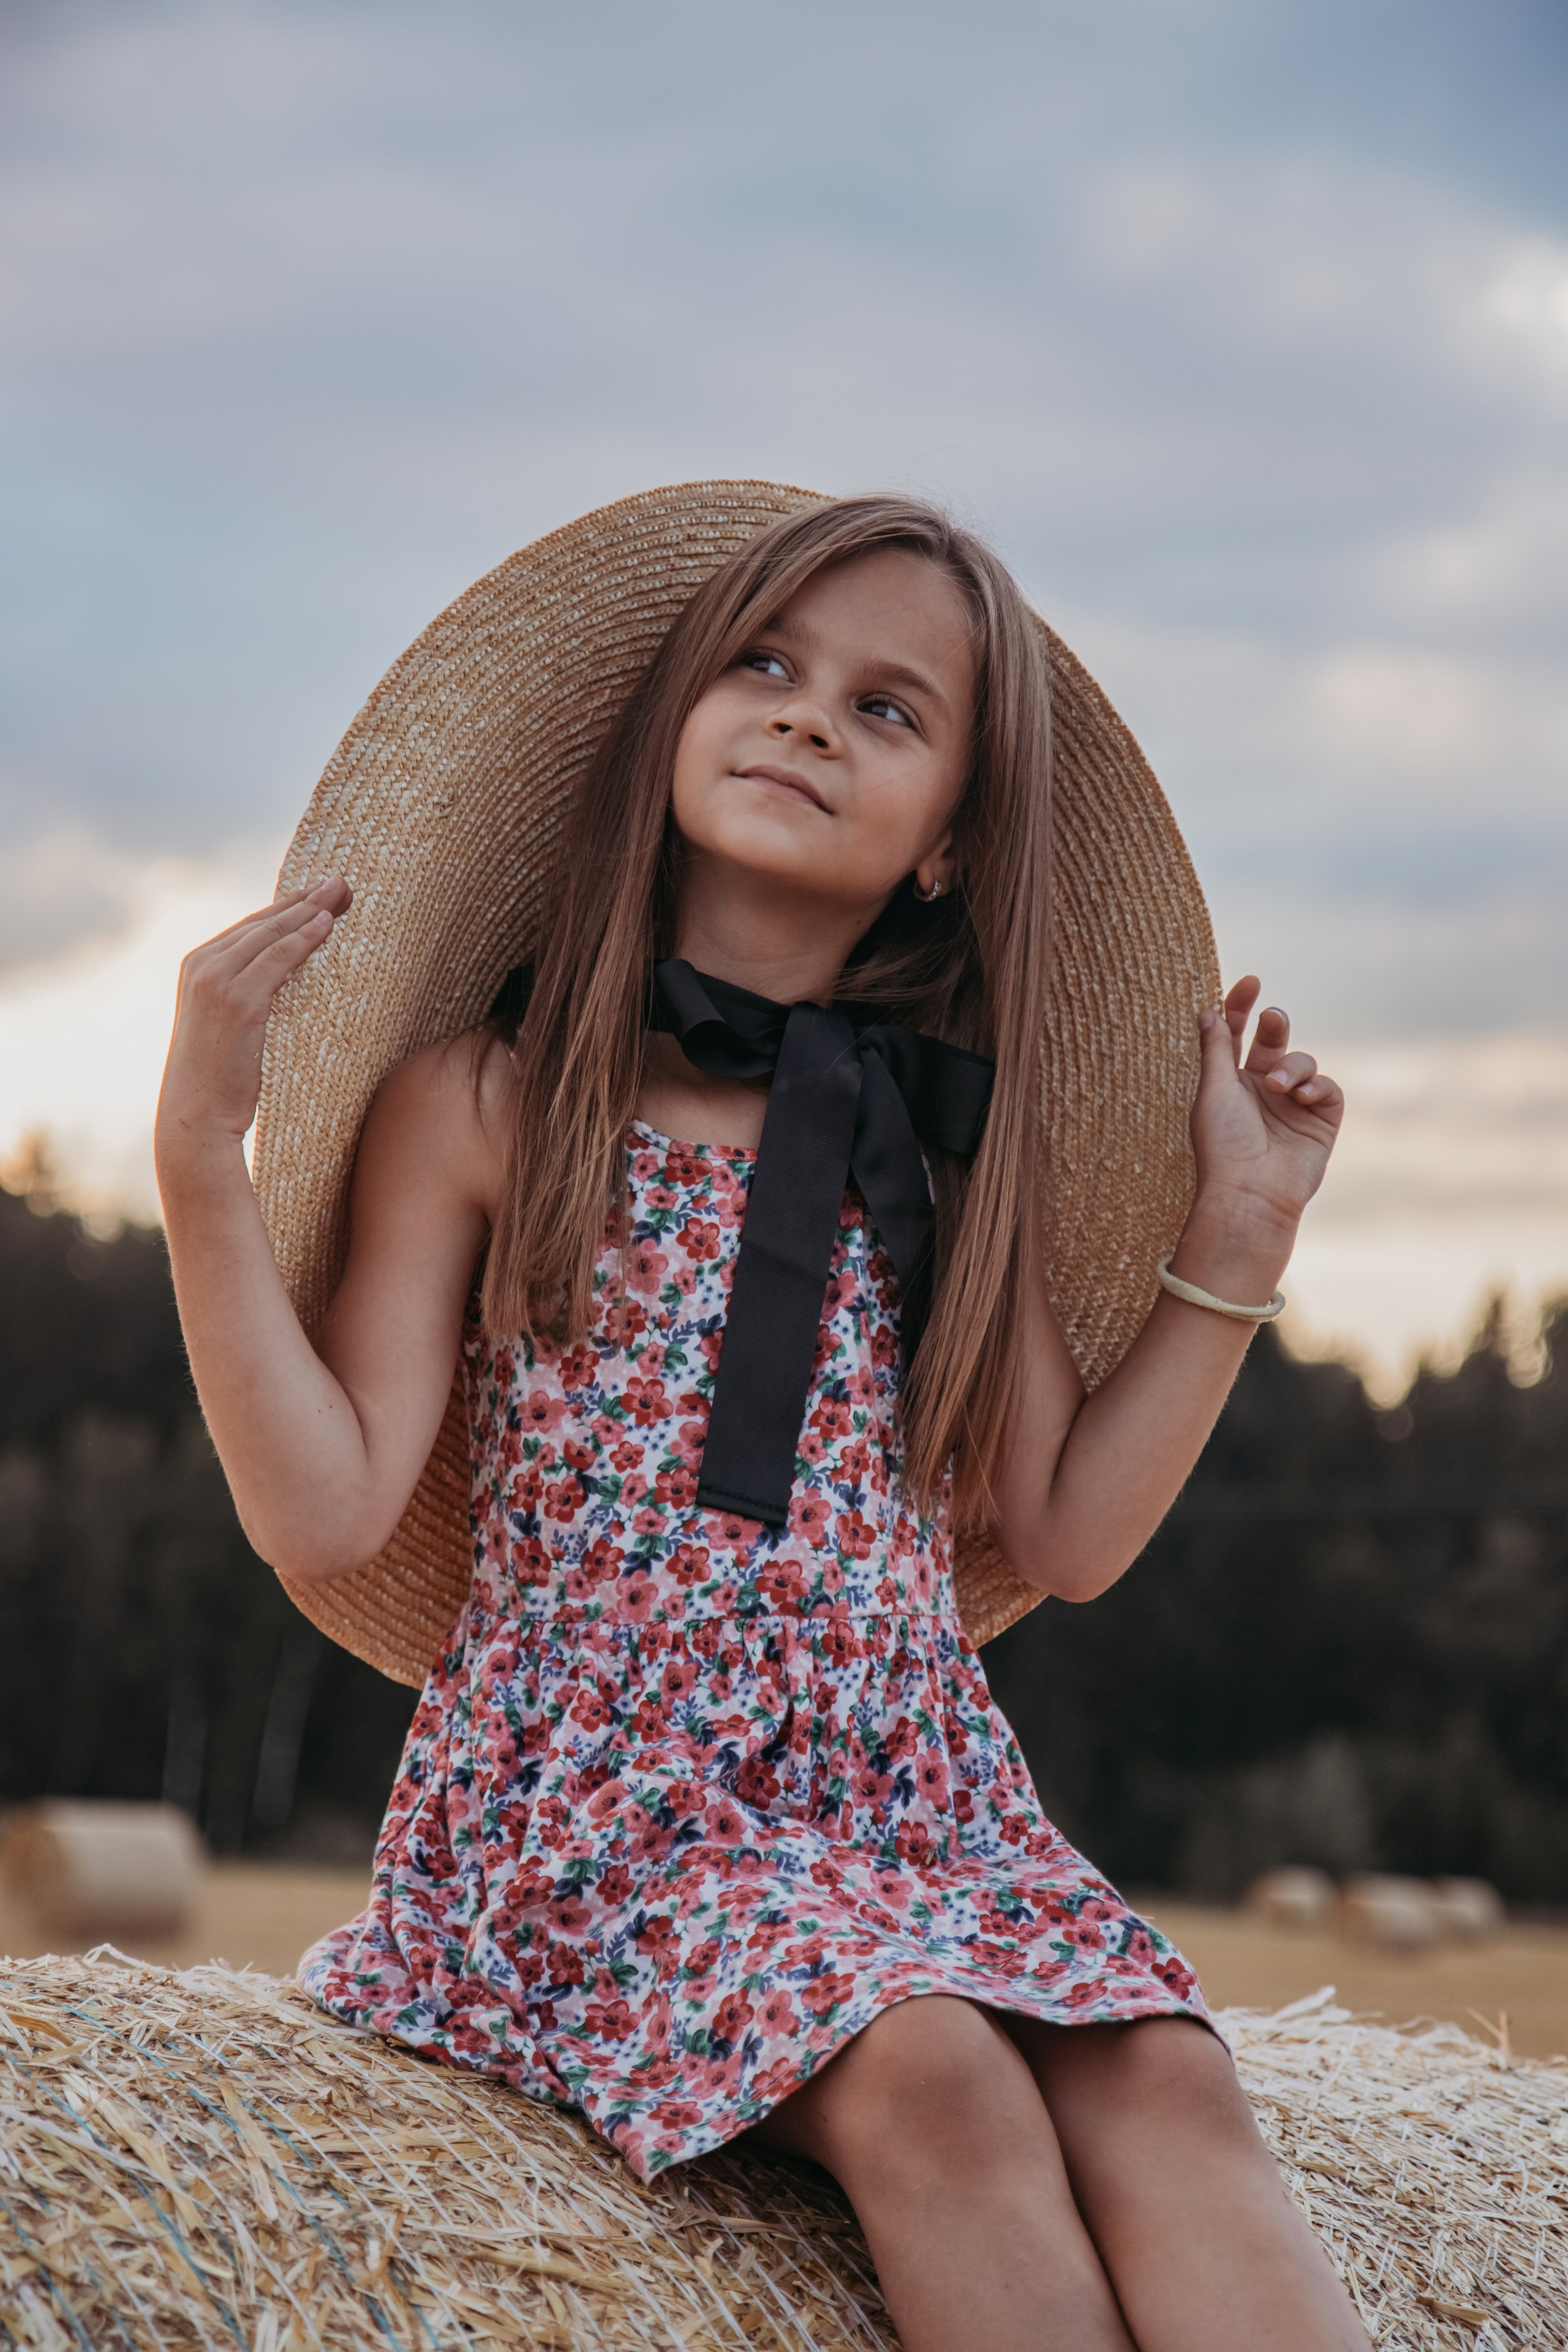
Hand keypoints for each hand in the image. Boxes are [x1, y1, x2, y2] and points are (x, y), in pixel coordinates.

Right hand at [156, 877, 351, 1163]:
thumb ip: (247, 994)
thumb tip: (285, 981)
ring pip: (272, 934)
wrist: (196, 1115)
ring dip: (310, 910)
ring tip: (342, 893)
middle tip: (341, 883)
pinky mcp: (236, 1000)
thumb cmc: (218, 1078)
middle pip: (264, 922)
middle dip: (305, 900)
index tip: (322, 893)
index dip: (289, 907)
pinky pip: (278, 958)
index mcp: (198, 965)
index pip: (251, 927)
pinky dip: (304, 937)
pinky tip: (327, 924)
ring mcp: (216, 980)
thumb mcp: (228, 1025)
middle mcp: (202, 964)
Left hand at [1189, 976, 1343, 1235]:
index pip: (1236, 1034)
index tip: (1250, 982)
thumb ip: (1215, 1048)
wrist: (1251, 1192)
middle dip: (1275, 1026)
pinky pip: (1327, 1089)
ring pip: (1303, 1062)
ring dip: (1293, 1066)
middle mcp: (1262, 1090)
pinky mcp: (1320, 1121)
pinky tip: (1300, 1099)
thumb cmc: (1223, 1144)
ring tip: (1277, 1086)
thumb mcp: (1214, 1089)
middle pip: (1273, 1042)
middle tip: (1272, 1017)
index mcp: (1230, 1082)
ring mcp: (1293, 1105)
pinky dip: (1316, 1087)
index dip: (1241, 1007)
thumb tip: (1208, 1009)